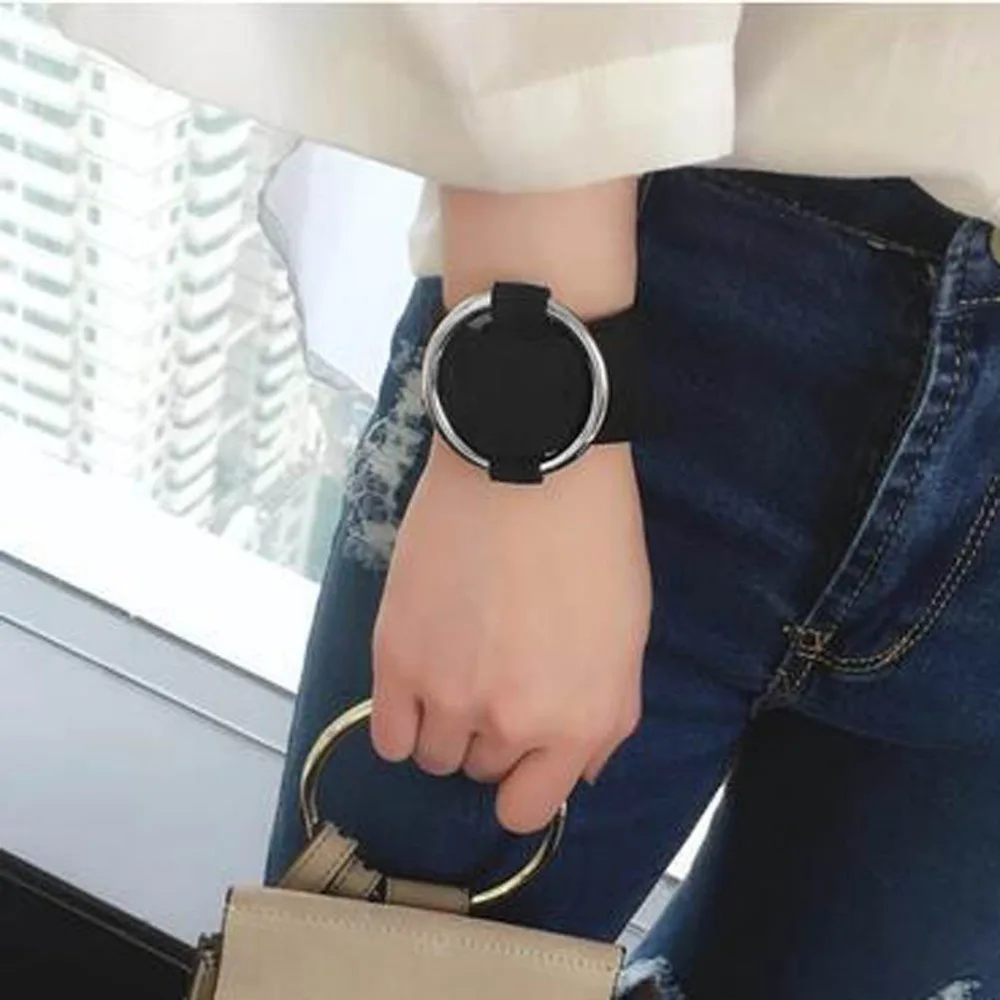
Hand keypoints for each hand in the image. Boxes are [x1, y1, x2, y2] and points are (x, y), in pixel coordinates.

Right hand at [371, 432, 651, 833]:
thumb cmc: (593, 540)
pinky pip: (387, 737)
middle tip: (494, 670)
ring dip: (444, 722)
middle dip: (490, 733)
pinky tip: (416, 679)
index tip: (519, 750)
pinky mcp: (397, 659)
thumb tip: (573, 769)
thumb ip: (606, 717)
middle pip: (480, 771)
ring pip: (433, 756)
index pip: (529, 808)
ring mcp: (450, 695)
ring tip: (455, 660)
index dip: (524, 779)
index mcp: (582, 722)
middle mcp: (515, 724)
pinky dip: (401, 719)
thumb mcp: (627, 638)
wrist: (530, 465)